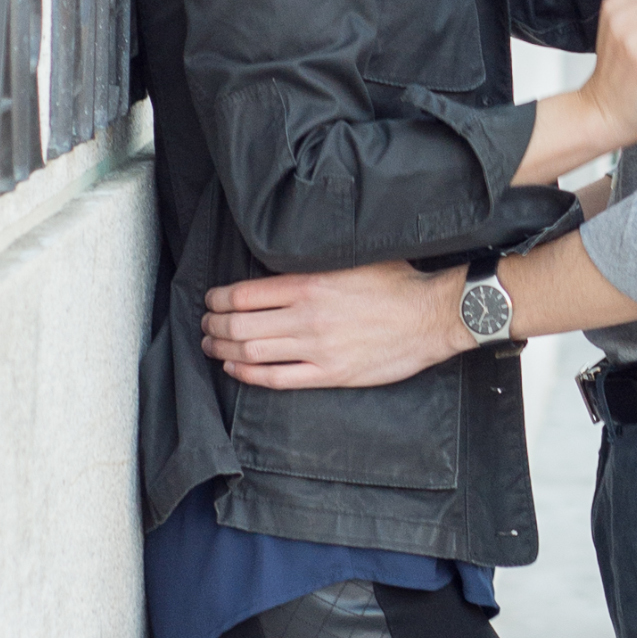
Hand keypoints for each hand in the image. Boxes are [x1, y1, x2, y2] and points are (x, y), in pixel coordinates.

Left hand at [204, 257, 468, 392]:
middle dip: (214, 326)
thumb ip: (314, 262)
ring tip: (212, 347)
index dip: (218, 300)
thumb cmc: (398, 284)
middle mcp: (307, 318)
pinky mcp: (330, 374)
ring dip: (224, 351)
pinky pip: (278, 379)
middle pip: (240, 326)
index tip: (210, 300)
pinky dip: (249, 375)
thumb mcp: (352, 258)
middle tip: (205, 325)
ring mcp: (316, 349)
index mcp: (309, 285)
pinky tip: (236, 370)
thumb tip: (281, 260)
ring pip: (252, 354)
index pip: (244, 295)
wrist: (431, 316)